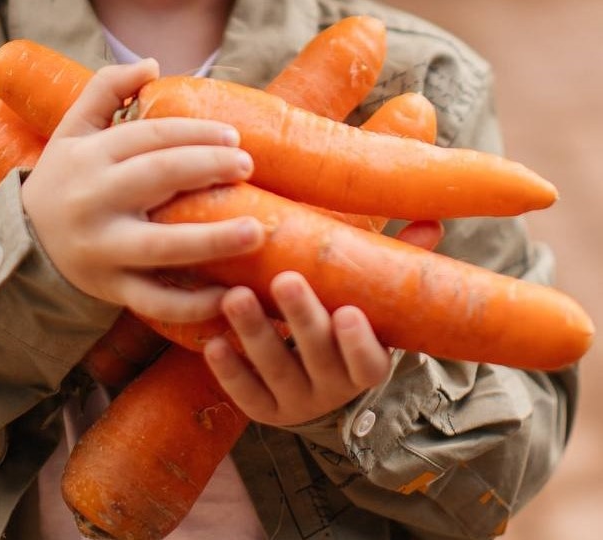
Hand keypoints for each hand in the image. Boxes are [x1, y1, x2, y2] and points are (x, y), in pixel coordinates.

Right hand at [22, 59, 264, 321]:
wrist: (24, 242)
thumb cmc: (61, 181)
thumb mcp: (70, 131)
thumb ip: (102, 89)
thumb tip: (151, 64)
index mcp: (89, 158)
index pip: (151, 136)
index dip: (196, 133)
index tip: (233, 136)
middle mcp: (94, 202)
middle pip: (159, 177)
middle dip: (209, 166)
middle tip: (247, 165)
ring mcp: (103, 250)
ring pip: (162, 246)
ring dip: (213, 239)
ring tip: (257, 231)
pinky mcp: (112, 289)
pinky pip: (155, 301)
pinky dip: (192, 304)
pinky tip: (229, 294)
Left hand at [204, 221, 443, 425]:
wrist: (308, 383)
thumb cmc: (338, 325)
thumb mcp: (367, 302)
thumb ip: (392, 266)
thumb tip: (432, 222)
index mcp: (365, 365)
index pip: (369, 363)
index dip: (359, 343)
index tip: (348, 312)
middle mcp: (333, 389)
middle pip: (318, 357)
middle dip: (302, 318)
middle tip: (284, 279)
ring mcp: (296, 402)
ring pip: (277, 372)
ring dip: (256, 334)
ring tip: (234, 297)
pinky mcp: (262, 410)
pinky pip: (245, 395)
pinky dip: (229, 370)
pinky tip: (213, 343)